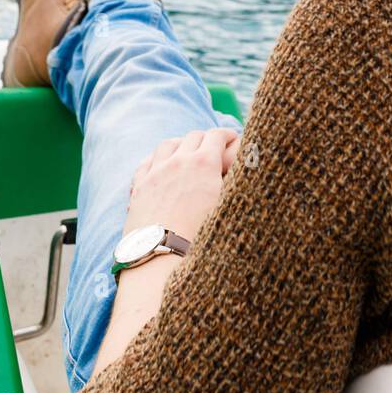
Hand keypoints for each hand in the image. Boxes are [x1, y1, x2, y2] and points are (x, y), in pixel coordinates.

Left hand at [124, 128, 240, 242]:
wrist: (163, 257)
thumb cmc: (203, 238)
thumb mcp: (229, 206)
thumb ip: (238, 183)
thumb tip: (251, 169)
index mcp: (205, 163)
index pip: (217, 135)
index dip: (227, 135)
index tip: (233, 139)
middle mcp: (179, 161)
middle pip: (193, 136)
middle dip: (206, 139)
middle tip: (214, 148)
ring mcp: (157, 171)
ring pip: (168, 144)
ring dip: (180, 144)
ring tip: (186, 152)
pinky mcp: (140, 186)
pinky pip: (147, 161)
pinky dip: (157, 159)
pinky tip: (160, 166)